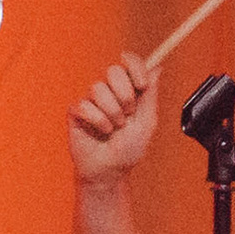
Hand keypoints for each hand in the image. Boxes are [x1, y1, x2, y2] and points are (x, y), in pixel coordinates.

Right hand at [71, 54, 165, 185]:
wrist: (110, 171)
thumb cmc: (129, 149)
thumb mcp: (147, 121)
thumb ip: (151, 94)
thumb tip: (158, 68)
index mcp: (128, 90)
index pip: (129, 62)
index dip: (135, 66)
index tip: (141, 84)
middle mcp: (109, 92)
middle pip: (113, 70)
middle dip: (125, 94)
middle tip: (128, 113)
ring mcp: (91, 100)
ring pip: (98, 89)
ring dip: (112, 113)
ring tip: (115, 128)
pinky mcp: (76, 111)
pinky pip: (85, 105)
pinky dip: (98, 122)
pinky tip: (101, 132)